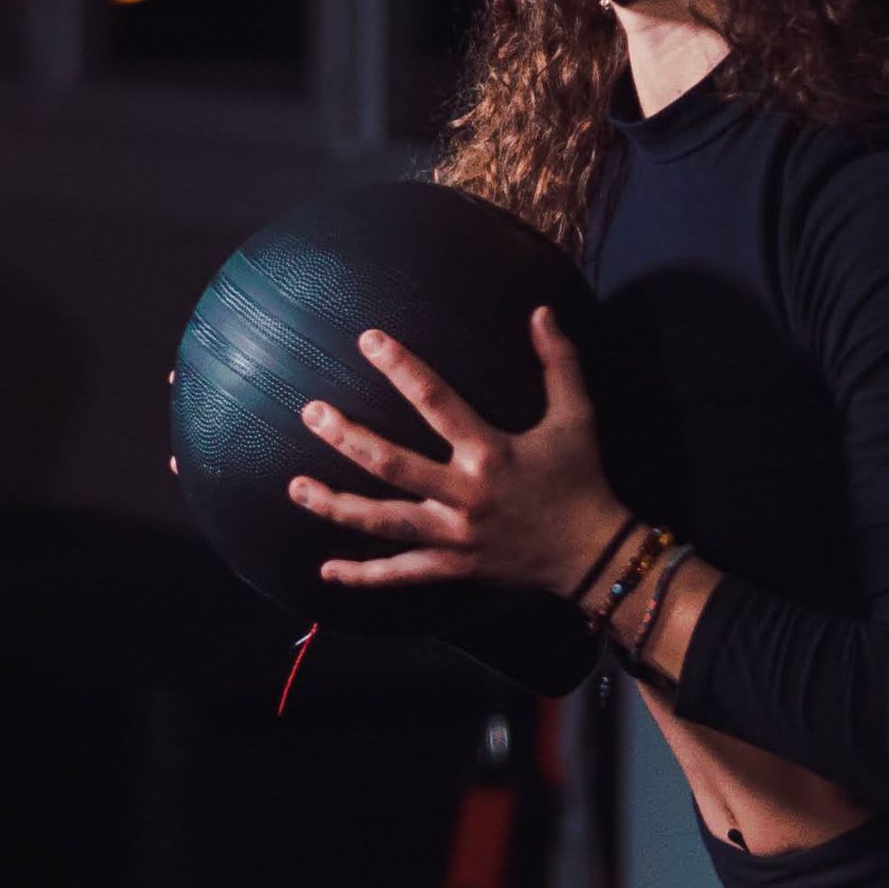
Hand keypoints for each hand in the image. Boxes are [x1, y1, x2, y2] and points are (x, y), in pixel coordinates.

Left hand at [286, 308, 624, 598]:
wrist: (593, 553)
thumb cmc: (582, 479)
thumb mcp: (578, 416)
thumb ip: (559, 362)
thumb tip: (541, 311)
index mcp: (490, 452)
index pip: (435, 401)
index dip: (400, 367)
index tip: (367, 340)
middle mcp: (465, 494)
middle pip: (391, 464)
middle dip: (346, 437)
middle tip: (310, 412)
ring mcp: (454, 535)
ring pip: (383, 522)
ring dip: (336, 505)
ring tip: (295, 487)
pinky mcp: (453, 566)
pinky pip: (401, 574)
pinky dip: (364, 576)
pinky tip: (327, 571)